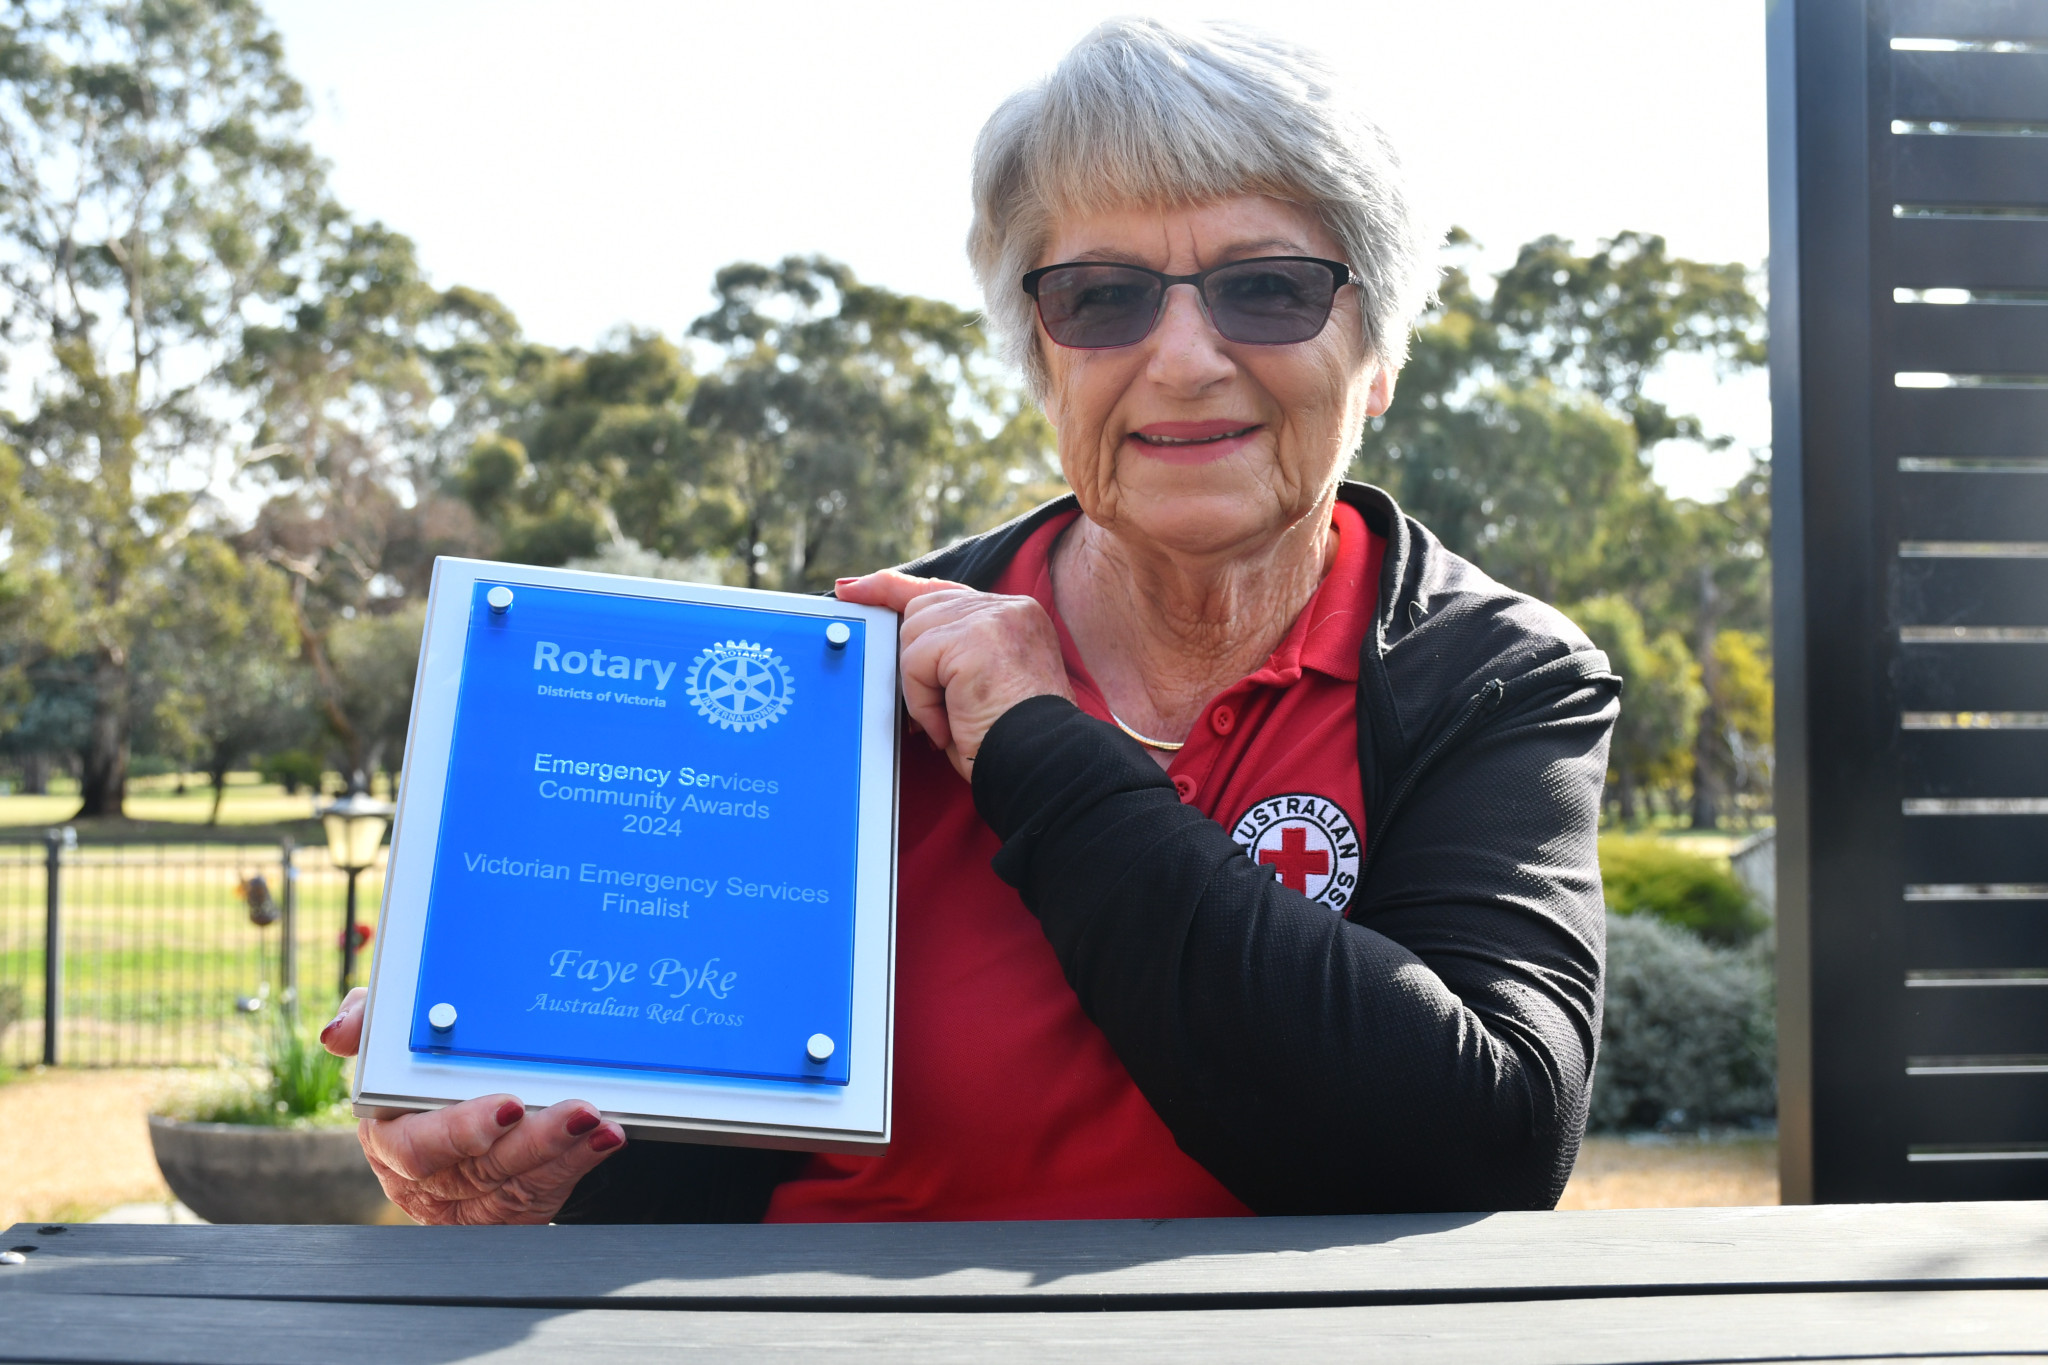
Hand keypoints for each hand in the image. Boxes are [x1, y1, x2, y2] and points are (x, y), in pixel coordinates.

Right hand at [320, 988, 625, 1224]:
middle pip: (478, 1170)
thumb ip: (368, 1023)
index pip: (416, 1145)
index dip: (461, 1131)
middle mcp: (427, 1176)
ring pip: (517, 1183)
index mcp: (389, 1134)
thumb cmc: (420, 1065)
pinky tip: (605, 1138)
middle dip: (532, 1142)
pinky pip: (543, 1195)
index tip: (508, 1107)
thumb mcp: (390, 1036)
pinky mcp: (506, 1211)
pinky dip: (578, 1164)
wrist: (461, 1091)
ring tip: (598, 1118)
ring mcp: (468, 1199)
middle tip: (575, 1113)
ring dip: (565, 1149)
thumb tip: (339, 1033)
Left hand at [836, 571, 1072, 781]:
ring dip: (920, 687)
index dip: (892, 588)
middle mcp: (1010, 608)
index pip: (942, 591)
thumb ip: (952, 655)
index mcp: (1014, 616)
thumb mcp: (977, 688)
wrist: (1044, 766)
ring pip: (914, 634)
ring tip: (951, 719)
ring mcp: (995, 618)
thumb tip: (899, 646)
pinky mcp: (976, 638)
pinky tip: (948, 722)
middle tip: (928, 706)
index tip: (855, 588)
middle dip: (907, 656)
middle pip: (920, 609)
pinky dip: (921, 699)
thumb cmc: (1012, 742)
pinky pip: (916, 660)